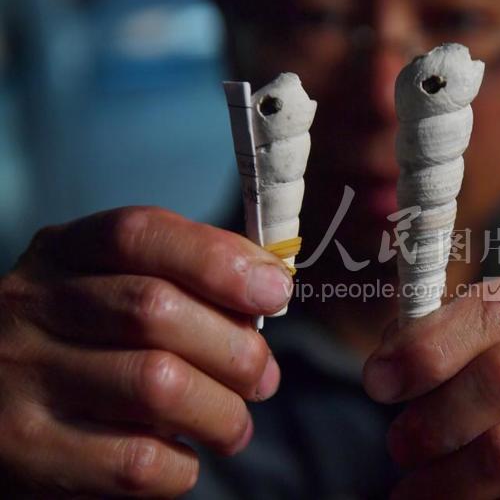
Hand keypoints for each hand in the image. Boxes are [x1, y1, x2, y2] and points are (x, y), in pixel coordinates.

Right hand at [0, 207, 291, 496]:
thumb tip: (268, 283)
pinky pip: (135, 461)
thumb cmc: (79, 340)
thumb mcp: (110, 285)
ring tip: (235, 425)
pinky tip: (184, 457)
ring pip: (156, 386)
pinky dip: (182, 465)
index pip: (140, 234)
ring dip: (222, 412)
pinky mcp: (26, 451)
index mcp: (64, 253)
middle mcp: (32, 306)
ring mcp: (22, 379)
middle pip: (156, 310)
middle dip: (235, 348)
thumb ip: (183, 274)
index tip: (275, 290)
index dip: (218, 259)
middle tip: (264, 377)